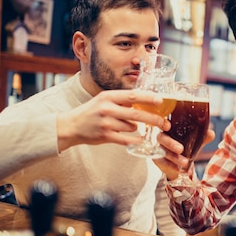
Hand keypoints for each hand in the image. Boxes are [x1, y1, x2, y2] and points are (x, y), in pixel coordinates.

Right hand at [56, 89, 170, 151]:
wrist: (71, 126)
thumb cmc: (91, 112)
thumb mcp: (104, 100)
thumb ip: (122, 100)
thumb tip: (146, 99)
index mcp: (108, 96)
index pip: (133, 95)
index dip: (149, 98)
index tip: (161, 100)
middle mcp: (107, 108)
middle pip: (137, 113)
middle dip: (154, 119)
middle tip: (165, 123)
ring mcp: (106, 123)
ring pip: (132, 127)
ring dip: (135, 128)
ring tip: (127, 126)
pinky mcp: (105, 136)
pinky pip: (126, 139)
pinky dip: (134, 140)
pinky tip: (139, 139)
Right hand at [153, 128, 216, 180]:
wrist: (182, 165)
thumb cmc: (188, 147)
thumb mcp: (197, 142)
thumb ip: (204, 137)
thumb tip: (211, 133)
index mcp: (170, 129)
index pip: (164, 124)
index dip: (164, 124)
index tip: (169, 126)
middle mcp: (162, 138)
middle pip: (161, 138)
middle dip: (170, 143)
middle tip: (181, 149)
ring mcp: (159, 149)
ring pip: (163, 152)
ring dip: (174, 157)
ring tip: (185, 162)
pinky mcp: (158, 160)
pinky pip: (162, 162)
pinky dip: (170, 166)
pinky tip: (178, 169)